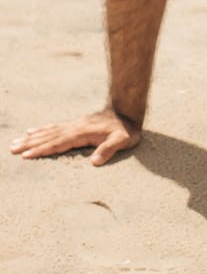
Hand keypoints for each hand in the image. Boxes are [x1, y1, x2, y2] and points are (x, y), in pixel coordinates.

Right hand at [10, 108, 140, 165]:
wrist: (128, 110)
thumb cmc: (126, 129)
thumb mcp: (122, 140)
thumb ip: (109, 150)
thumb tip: (94, 162)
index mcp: (82, 134)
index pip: (58, 144)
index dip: (42, 150)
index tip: (26, 156)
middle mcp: (74, 128)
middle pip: (48, 137)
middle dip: (29, 144)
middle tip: (11, 149)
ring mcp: (74, 125)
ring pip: (48, 132)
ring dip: (31, 138)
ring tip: (16, 142)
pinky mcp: (75, 124)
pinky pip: (54, 127)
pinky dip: (41, 130)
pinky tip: (33, 131)